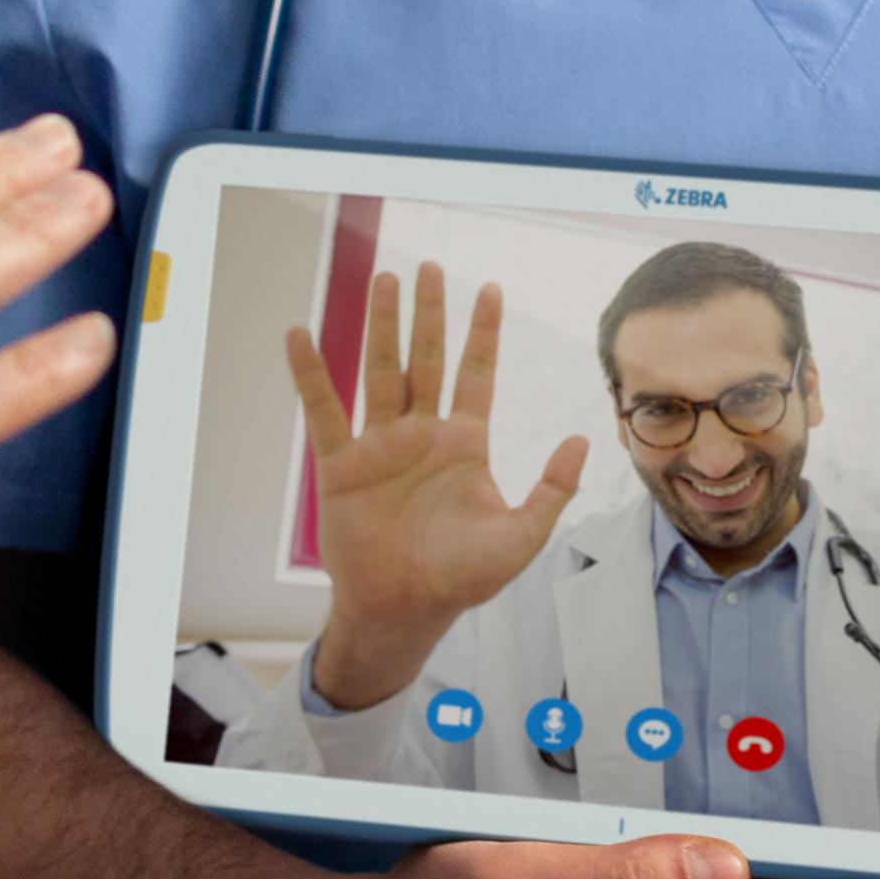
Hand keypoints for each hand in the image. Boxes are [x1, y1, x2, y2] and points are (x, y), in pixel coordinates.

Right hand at [289, 266, 588, 712]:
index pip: (475, 374)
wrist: (404, 611)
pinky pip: (324, 411)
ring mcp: (380, 447)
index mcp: (465, 445)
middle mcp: (422, 436)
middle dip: (430, 314)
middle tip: (430, 268)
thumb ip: (553, 488)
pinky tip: (300, 336)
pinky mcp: (341, 467)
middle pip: (426, 360)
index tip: (489, 289)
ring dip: (381, 326)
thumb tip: (579, 438)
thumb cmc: (461, 580)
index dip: (482, 333)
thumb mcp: (522, 536)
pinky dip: (311, 374)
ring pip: (381, 372)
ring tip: (382, 279)